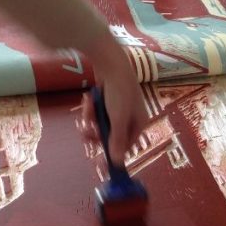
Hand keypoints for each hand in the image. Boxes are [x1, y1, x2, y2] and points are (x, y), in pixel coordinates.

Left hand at [85, 37, 148, 165]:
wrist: (111, 62)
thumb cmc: (119, 93)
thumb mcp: (118, 120)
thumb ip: (117, 141)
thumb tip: (118, 163)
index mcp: (140, 122)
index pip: (127, 145)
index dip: (112, 152)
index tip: (98, 160)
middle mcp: (132, 116)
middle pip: (112, 134)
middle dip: (98, 133)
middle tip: (85, 132)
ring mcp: (120, 106)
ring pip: (102, 122)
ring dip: (92, 119)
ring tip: (86, 110)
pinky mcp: (109, 98)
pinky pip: (99, 110)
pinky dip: (92, 107)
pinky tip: (88, 100)